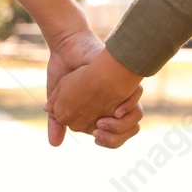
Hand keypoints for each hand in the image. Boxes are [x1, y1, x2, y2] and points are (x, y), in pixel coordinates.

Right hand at [45, 30, 142, 147]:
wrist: (68, 46)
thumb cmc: (62, 71)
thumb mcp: (56, 102)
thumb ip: (56, 123)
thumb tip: (55, 144)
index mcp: (99, 110)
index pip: (113, 136)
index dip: (108, 141)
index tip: (97, 136)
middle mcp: (112, 102)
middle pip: (126, 130)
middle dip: (116, 136)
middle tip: (99, 133)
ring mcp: (119, 91)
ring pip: (134, 118)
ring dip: (122, 125)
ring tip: (104, 122)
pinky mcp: (124, 77)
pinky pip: (136, 95)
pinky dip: (129, 106)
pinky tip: (116, 110)